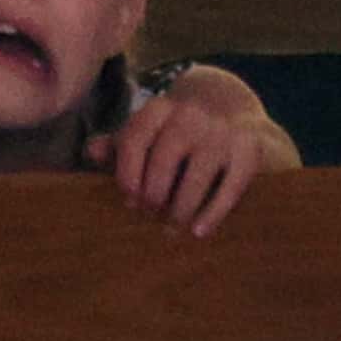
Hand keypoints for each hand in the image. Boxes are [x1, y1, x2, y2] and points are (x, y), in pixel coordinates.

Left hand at [87, 93, 266, 236]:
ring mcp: (222, 131)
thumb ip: (119, 145)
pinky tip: (199, 231)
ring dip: (181, 208)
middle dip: (154, 193)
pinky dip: (213, 212)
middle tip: (152, 214)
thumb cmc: (179, 135)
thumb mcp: (148, 135)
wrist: (234, 113)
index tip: (129, 200)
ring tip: (173, 227)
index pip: (134, 138)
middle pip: (165, 157)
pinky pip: (231, 186)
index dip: (127, 173)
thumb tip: (91, 152)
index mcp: (160, 109)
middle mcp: (191, 114)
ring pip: (197, 176)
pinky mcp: (250, 149)